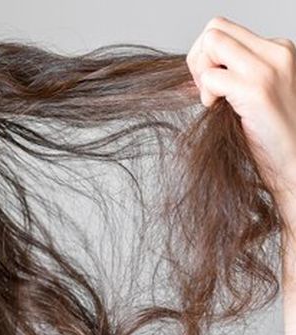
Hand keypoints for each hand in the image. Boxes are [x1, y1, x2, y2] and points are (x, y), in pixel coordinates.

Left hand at [186, 16, 295, 221]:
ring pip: (211, 43)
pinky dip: (206, 94)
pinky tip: (218, 109)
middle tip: (207, 89)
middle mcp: (276, 52)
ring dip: (201, 73)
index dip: (206, 55)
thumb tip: (192, 65)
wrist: (293, 162)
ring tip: (214, 98)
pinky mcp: (257, 89)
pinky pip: (211, 77)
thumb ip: (231, 72)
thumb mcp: (251, 92)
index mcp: (277, 49)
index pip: (223, 29)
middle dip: (198, 58)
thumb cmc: (268, 133)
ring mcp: (268, 68)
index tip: (211, 82)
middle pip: (214, 29)